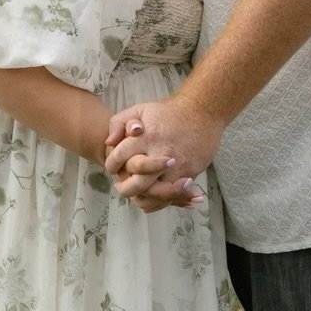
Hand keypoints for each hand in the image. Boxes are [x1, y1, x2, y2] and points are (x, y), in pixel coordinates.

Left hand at [105, 99, 222, 200]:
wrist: (202, 112)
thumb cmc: (168, 112)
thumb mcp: (139, 110)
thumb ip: (118, 123)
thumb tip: (109, 143)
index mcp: (146, 137)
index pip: (120, 157)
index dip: (111, 164)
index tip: (111, 167)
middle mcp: (161, 154)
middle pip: (137, 184)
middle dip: (125, 188)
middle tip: (121, 186)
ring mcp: (177, 167)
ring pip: (155, 195)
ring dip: (143, 198)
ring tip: (137, 194)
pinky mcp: (189, 173)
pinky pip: (173, 195)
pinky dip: (161, 201)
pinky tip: (153, 196)